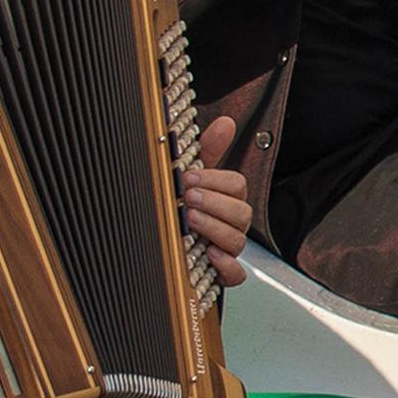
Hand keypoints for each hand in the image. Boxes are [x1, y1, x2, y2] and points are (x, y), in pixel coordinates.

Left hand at [177, 115, 252, 287]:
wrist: (155, 246)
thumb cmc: (180, 207)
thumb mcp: (191, 176)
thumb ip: (208, 150)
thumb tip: (226, 122)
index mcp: (225, 199)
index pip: (236, 185)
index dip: (216, 181)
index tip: (190, 177)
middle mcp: (229, 224)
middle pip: (242, 212)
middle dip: (215, 203)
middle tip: (189, 198)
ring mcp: (226, 249)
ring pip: (238, 241)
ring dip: (215, 229)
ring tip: (192, 221)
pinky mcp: (220, 274)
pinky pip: (235, 275)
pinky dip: (226, 266)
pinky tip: (210, 255)